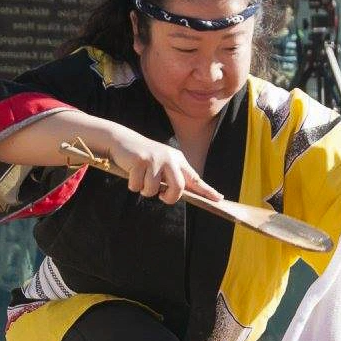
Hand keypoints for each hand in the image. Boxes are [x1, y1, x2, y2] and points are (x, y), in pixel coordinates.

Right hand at [108, 127, 222, 204]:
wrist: (121, 141)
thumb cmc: (143, 158)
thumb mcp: (161, 165)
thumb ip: (172, 177)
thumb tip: (180, 193)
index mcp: (177, 160)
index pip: (195, 178)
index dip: (206, 190)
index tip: (218, 198)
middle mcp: (170, 158)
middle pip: (178, 187)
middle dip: (169, 198)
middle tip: (161, 197)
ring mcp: (155, 159)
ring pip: (153, 190)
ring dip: (144, 190)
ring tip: (140, 179)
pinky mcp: (140, 161)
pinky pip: (137, 186)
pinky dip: (133, 185)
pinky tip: (131, 173)